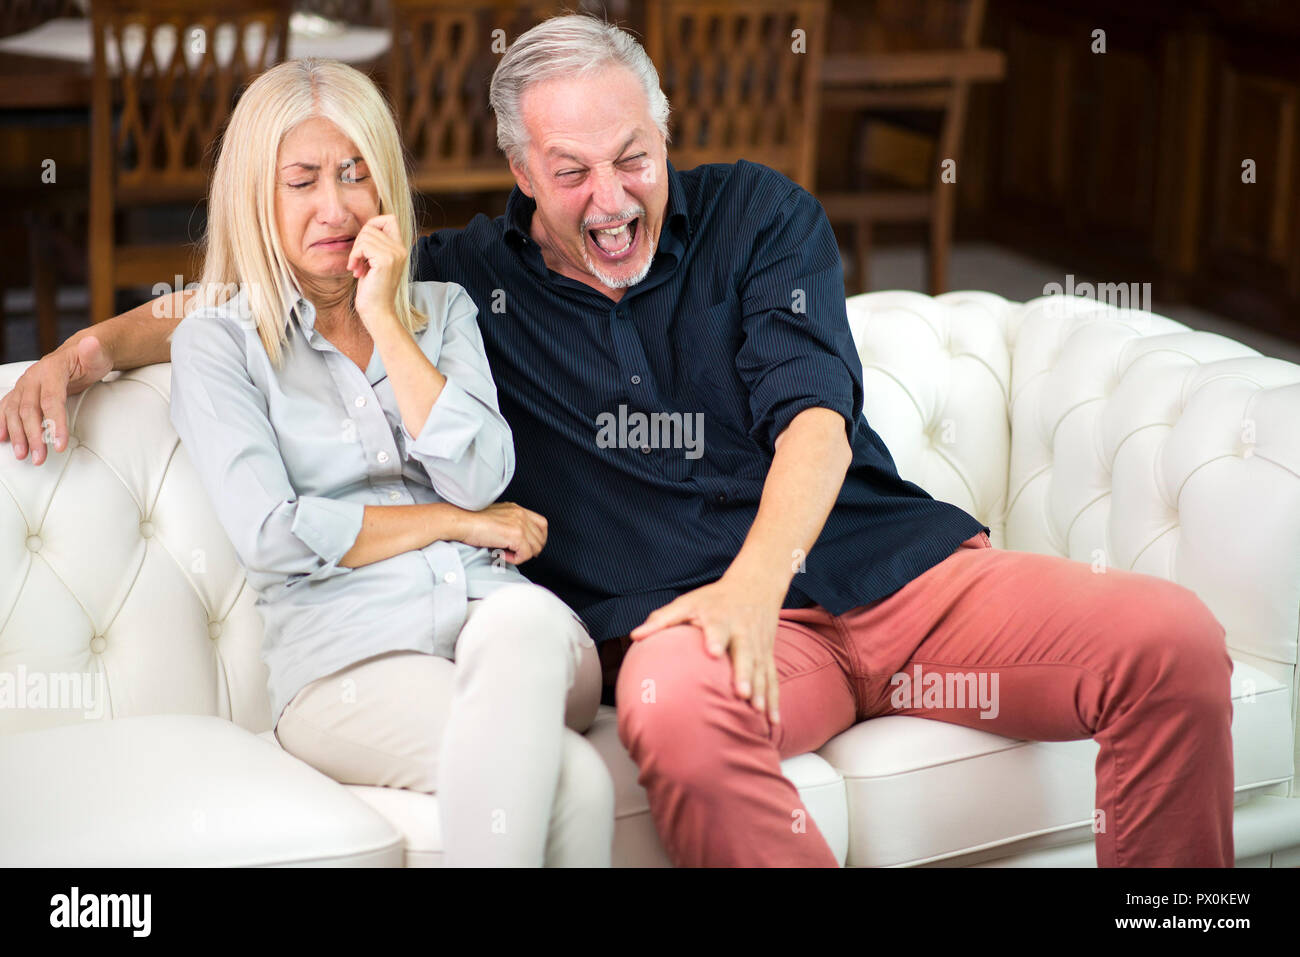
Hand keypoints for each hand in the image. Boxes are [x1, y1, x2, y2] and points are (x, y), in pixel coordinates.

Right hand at [0, 335, 112, 464]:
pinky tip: (2, 438)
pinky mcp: (22, 391)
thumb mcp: (99, 354)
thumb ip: (94, 351)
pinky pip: (7, 407)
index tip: (59, 445)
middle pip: (30, 409)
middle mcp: (33, 376)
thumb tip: (91, 342)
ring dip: (17, 435)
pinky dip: (3, 423)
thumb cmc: (92, 358)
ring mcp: (25, 384)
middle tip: (40, 458)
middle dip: (34, 436)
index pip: (51, 400)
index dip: (54, 423)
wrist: (79, 353)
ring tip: (24, 456)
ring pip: (15, 411)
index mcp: (51, 369)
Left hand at [347, 214, 406, 330]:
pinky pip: (363, 246)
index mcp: (401, 248)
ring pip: (365, 235)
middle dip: (358, 242)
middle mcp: (401, 249)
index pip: (389, 218)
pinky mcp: (385, 261)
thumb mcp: (376, 263)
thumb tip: (366, 229)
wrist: (378, 311)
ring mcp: (394, 254)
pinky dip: (355, 256)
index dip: (373, 224)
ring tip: (357, 268)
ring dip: (355, 251)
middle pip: (372, 226)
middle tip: (357, 261)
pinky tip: (356, 271)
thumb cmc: (373, 290)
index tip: (364, 244)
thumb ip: (375, 245)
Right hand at [455, 502, 547, 564]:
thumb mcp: (496, 519)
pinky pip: (525, 555)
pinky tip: (501, 554)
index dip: (538, 539)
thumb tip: (518, 542)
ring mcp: (519, 524)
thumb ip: (510, 526)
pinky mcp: (515, 535)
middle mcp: (521, 514)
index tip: (528, 547)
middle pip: (541, 538)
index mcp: (517, 509)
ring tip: (504, 553)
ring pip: (535, 548)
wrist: (461, 522)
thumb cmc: (471, 522)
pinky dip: (515, 559)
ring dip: (521, 555)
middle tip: (515, 554)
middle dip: (530, 550)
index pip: (542, 524)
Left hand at [629, 574, 784, 723]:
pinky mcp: (768, 655)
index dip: (714, 639)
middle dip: (745, 674)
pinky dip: (774, 700)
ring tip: (758, 712)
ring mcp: (758, 645)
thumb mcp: (687, 602)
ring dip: (762, 691)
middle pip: (746, 653)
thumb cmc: (713, 599)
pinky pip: (772, 679)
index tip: (712, 652)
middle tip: (742, 694)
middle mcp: (742, 632)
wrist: (754, 586)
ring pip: (762, 670)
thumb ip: (662, 619)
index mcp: (720, 619)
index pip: (717, 628)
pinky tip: (773, 721)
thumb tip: (635, 636)